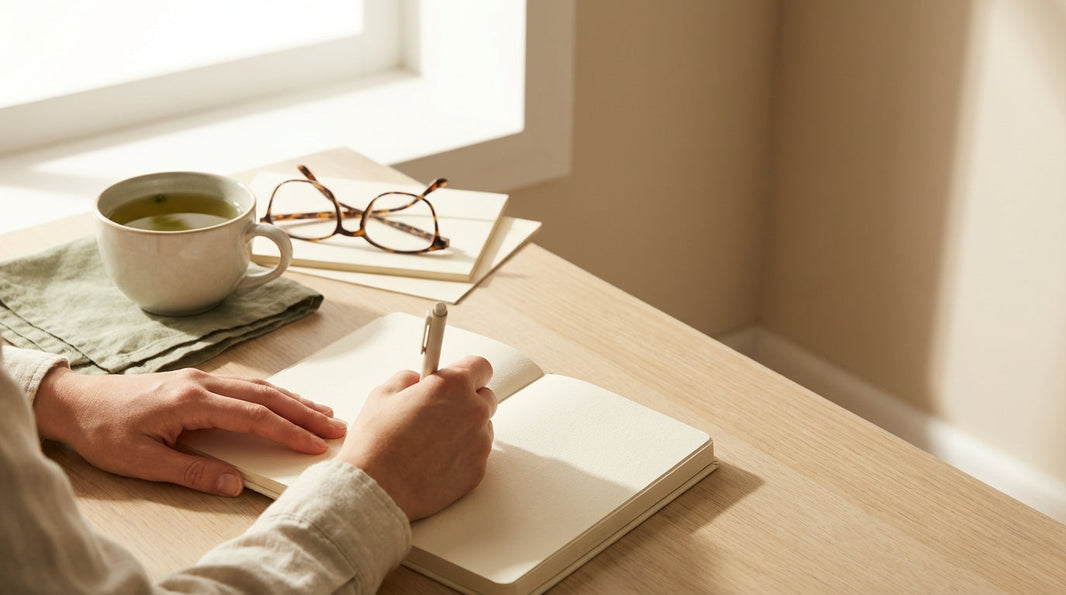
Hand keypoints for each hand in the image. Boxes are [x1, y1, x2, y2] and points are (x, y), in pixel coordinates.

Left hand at [33, 366, 346, 495]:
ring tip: (323, 413)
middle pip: (266, 396)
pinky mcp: (196, 380)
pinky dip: (273, 394)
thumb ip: (193, 472)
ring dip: (293, 400)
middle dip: (304, 412)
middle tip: (335, 427)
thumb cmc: (105, 431)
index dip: (288, 431)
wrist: (75, 402)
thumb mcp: (144, 462)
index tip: (314, 444)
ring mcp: (200, 378)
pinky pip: (245, 384)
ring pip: (259, 386)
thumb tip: (234, 483)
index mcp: (192, 401)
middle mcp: (201, 383)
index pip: (253, 416)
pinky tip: (285, 401)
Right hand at [338, 355, 496, 520]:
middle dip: (467, 400)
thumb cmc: (376, 445)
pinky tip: (435, 461)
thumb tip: (418, 381)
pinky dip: (462, 455)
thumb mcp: (383, 394)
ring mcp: (479, 443)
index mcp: (453, 386)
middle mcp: (473, 412)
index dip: (467, 371)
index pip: (480, 366)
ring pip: (482, 428)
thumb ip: (409, 379)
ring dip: (465, 429)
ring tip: (432, 442)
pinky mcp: (478, 471)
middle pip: (486, 397)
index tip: (459, 377)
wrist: (376, 489)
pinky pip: (477, 455)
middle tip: (440, 411)